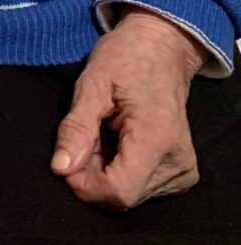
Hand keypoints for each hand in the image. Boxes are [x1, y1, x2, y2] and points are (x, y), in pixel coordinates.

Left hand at [51, 9, 205, 209]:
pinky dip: (121, 169)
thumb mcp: (91, 85)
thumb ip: (76, 129)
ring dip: (106, 170)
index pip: (119, 192)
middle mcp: (178, 163)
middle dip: (93, 172)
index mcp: (157, 139)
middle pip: (123, 195)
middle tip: (88, 135)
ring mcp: (183, 171)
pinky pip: (141, 187)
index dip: (85, 183)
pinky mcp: (182, 174)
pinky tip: (118, 142)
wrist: (161, 49)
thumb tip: (60, 168)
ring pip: (130, 194)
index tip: (69, 158)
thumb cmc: (125, 59)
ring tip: (104, 133)